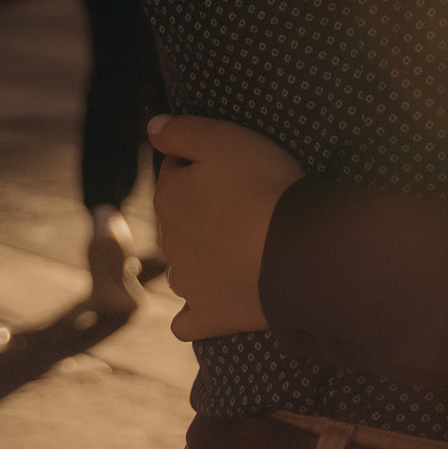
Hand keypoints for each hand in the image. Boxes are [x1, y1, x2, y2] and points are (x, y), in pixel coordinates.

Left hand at [146, 117, 304, 340]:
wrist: (296, 252)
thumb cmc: (265, 187)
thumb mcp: (225, 139)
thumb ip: (182, 131)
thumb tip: (152, 127)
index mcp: (169, 197)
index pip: (175, 172)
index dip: (203, 165)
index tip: (233, 166)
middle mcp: (169, 241)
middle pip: (179, 219)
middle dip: (201, 211)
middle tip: (244, 204)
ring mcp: (187, 283)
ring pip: (181, 266)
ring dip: (198, 258)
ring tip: (236, 250)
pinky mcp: (208, 316)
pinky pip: (188, 321)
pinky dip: (195, 312)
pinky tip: (210, 304)